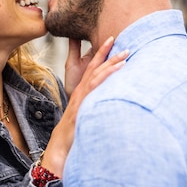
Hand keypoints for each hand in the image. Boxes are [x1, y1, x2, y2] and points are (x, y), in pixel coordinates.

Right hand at [41, 36, 127, 176]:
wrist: (61, 144)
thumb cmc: (74, 131)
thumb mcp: (85, 114)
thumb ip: (94, 104)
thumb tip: (106, 101)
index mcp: (82, 91)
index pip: (92, 68)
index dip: (101, 54)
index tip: (111, 42)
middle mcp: (81, 91)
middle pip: (95, 67)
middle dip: (108, 53)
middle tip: (122, 42)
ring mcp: (82, 97)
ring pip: (97, 74)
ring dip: (111, 62)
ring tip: (125, 53)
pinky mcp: (83, 104)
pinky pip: (96, 86)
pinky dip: (107, 75)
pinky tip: (118, 69)